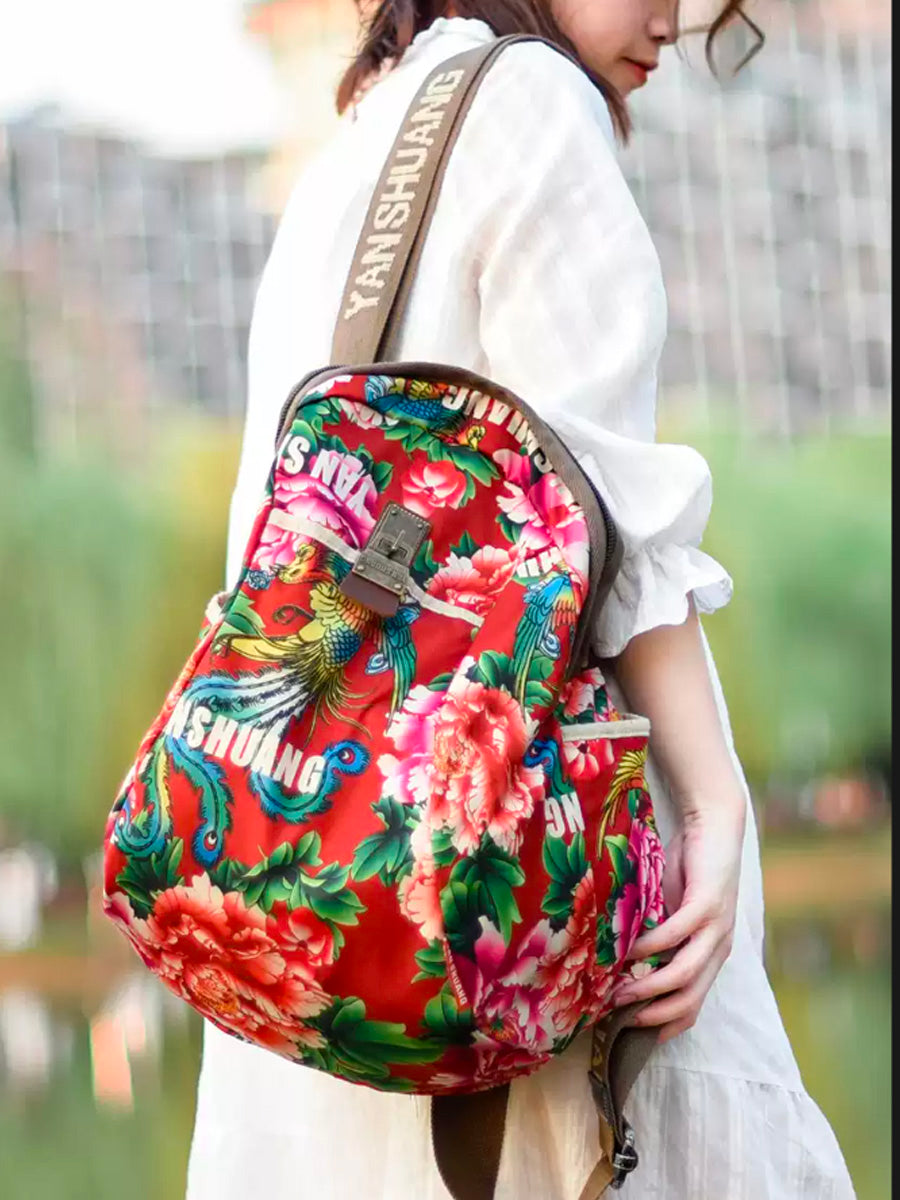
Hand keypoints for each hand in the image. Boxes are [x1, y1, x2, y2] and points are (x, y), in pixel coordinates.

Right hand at [611, 799, 744, 1042]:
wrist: (713, 825)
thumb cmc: (689, 866)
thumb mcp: (671, 910)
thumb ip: (657, 934)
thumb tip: (621, 961)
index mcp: (712, 954)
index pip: (692, 1006)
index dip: (665, 1026)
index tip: (631, 1034)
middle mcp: (719, 948)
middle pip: (689, 1000)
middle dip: (651, 1014)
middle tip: (616, 1014)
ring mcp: (716, 929)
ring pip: (684, 975)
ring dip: (649, 987)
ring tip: (619, 991)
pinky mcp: (708, 905)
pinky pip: (676, 935)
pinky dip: (651, 947)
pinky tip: (629, 949)